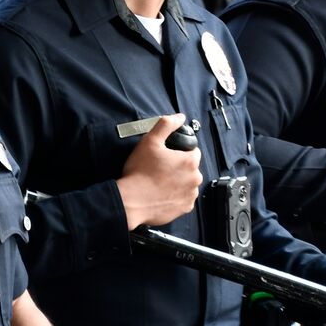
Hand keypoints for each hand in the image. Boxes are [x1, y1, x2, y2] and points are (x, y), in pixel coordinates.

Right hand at [117, 113, 203, 227]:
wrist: (131, 201)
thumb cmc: (139, 172)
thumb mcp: (150, 141)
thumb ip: (166, 125)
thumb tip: (179, 117)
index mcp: (190, 162)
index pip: (193, 152)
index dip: (179, 152)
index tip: (167, 156)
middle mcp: (195, 179)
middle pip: (191, 168)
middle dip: (179, 167)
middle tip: (160, 169)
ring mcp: (190, 195)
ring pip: (188, 183)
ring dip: (179, 182)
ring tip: (160, 182)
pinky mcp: (184, 208)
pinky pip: (184, 199)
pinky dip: (176, 196)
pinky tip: (162, 193)